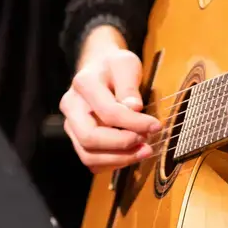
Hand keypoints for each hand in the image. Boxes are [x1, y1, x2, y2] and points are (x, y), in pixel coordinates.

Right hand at [59, 30, 160, 170]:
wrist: (98, 68)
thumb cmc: (114, 66)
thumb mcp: (126, 64)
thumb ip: (129, 85)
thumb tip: (134, 108)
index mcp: (83, 84)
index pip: (108, 112)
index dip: (134, 123)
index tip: (156, 125)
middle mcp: (71, 106)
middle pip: (90, 138)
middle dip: (121, 146)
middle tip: (146, 143)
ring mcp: (71, 124)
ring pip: (88, 155)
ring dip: (118, 159)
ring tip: (143, 151)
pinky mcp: (77, 138)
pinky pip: (92, 161)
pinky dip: (113, 163)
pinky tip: (131, 154)